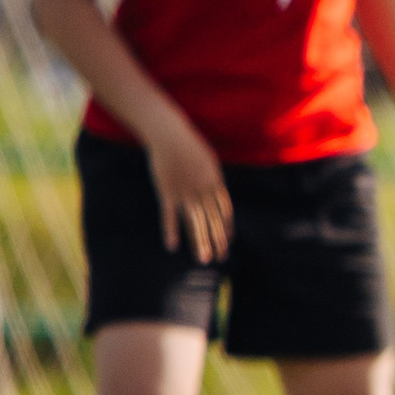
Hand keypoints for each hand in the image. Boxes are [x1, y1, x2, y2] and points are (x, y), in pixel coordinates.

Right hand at [143, 116, 229, 260]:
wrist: (170, 135)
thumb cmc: (189, 144)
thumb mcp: (208, 161)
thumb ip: (212, 177)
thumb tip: (216, 189)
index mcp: (215, 183)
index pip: (224, 211)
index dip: (226, 227)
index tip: (227, 241)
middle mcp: (202, 191)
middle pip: (212, 220)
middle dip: (217, 240)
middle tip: (221, 258)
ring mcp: (184, 193)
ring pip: (194, 222)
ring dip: (199, 242)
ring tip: (203, 260)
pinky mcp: (166, 192)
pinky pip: (169, 216)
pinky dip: (170, 231)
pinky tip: (173, 246)